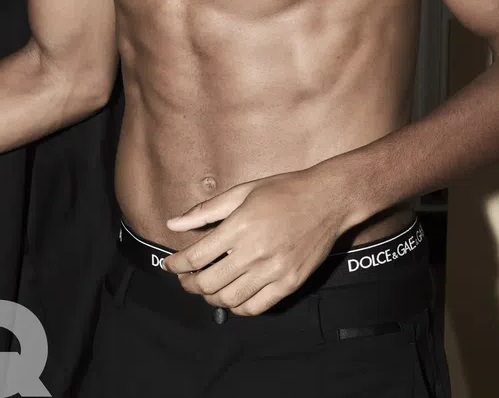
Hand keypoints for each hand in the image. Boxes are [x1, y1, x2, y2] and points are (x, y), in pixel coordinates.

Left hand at [163, 166, 348, 315]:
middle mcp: (255, 252)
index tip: (169, 265)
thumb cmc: (284, 190)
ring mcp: (274, 271)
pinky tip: (232, 296)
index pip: (197, 257)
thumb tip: (172, 224)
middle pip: (209, 283)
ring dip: (210, 298)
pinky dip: (238, 308)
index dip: (177, 265)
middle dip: (189, 284)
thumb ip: (205, 211)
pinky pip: (256, 307)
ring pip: (230, 300)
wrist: (329, 199)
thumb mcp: (243, 191)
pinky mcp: (290, 283)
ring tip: (207, 288)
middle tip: (185, 279)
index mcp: (240, 225)